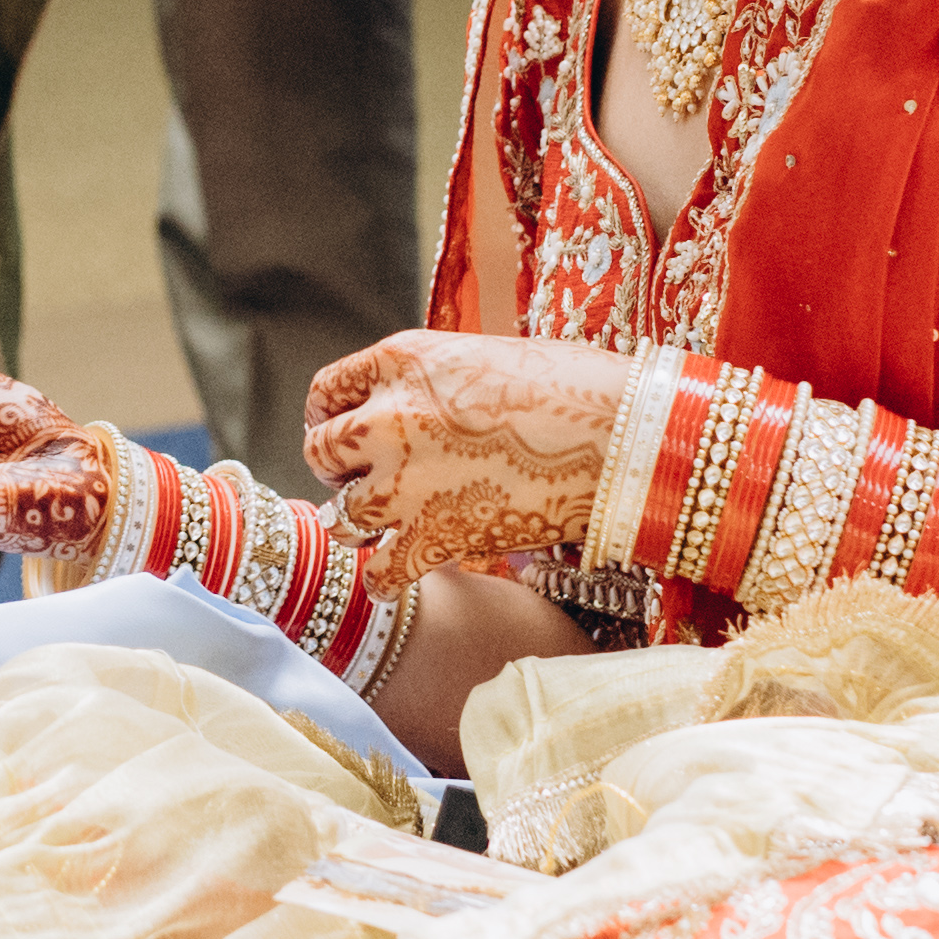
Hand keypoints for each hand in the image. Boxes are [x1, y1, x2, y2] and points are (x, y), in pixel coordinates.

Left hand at [301, 330, 633, 594]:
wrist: (619, 435)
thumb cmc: (568, 388)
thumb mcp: (479, 360)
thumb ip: (425, 385)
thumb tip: (400, 415)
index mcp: (402, 359)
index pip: (326, 390)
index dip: (330, 415)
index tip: (343, 430)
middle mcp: (389, 416)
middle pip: (319, 452)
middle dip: (337, 470)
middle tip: (363, 480)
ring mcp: (408, 480)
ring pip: (340, 516)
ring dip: (358, 523)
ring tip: (383, 524)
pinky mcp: (436, 537)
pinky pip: (379, 574)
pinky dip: (384, 578)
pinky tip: (397, 573)